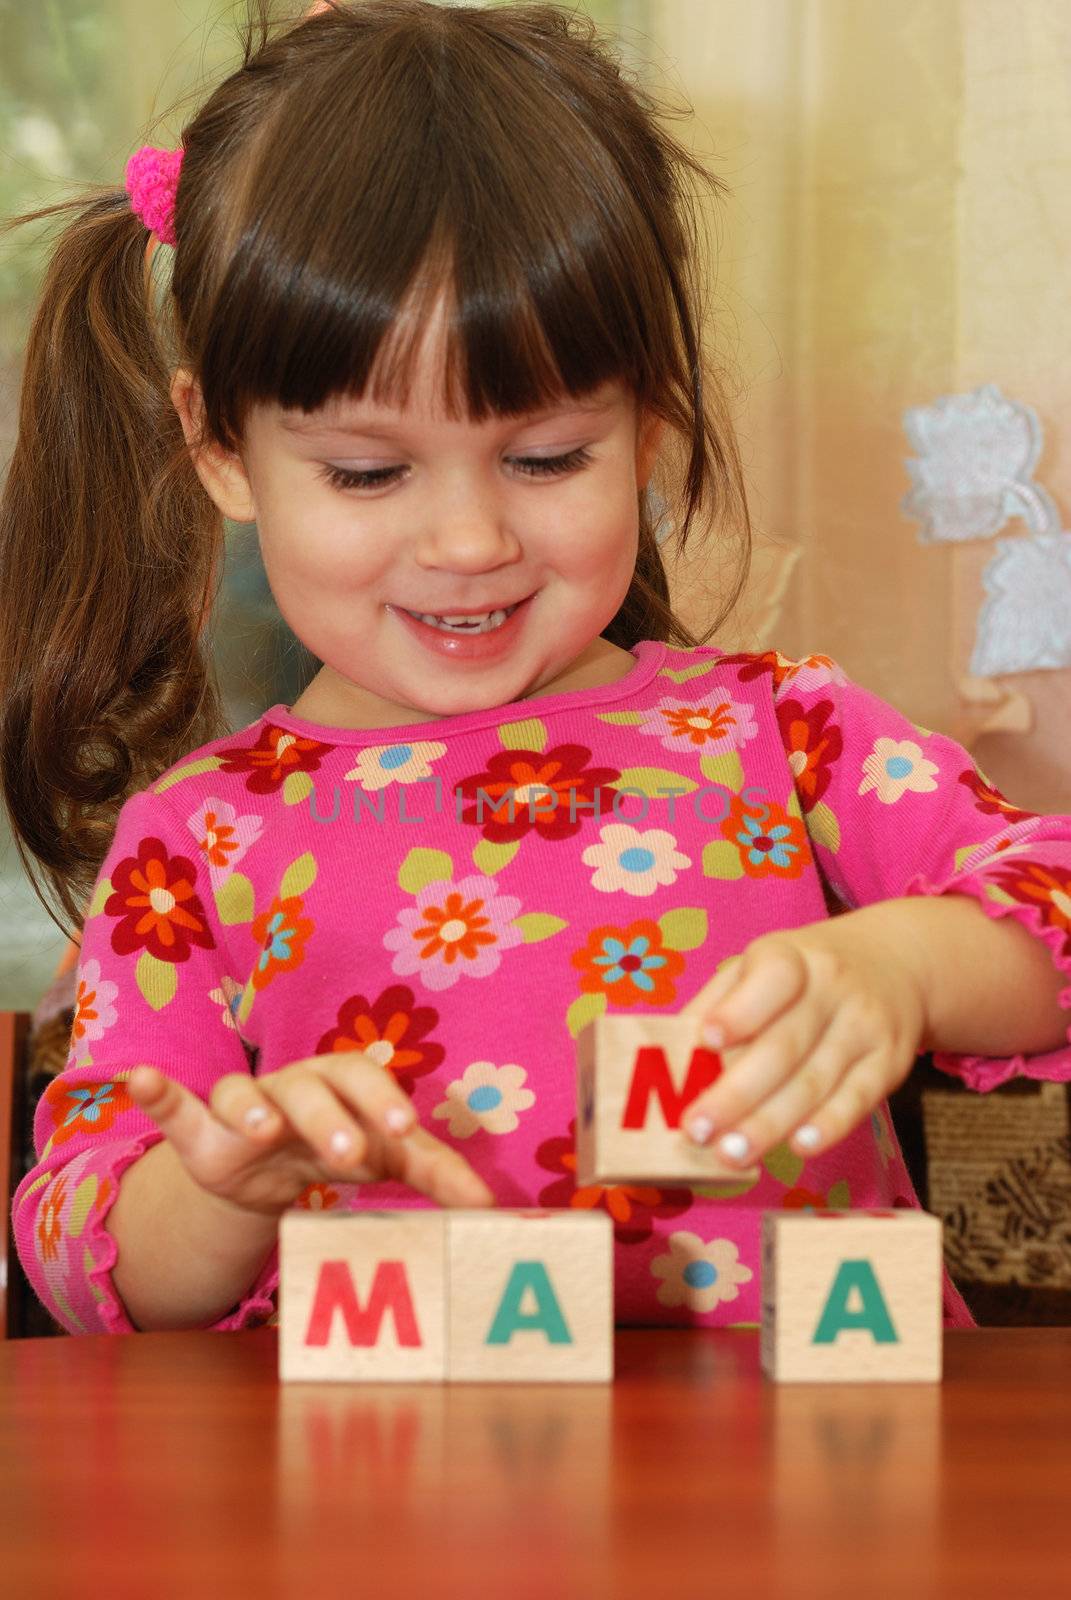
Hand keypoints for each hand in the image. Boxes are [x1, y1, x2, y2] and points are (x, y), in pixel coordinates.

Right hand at [126, 1052, 494, 1216]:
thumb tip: (492, 1206)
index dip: (383, 1103)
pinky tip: (140, 1078)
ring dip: (251, 1109)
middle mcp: (292, 1084)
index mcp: (343, 1081)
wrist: (270, 1171)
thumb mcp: (386, 1157)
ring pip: (242, 1094)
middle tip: (348, 1157)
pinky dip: (157, 1091)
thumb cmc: (339, 1147)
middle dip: (328, 1119)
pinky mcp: (198, 1131)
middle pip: (308, 1089)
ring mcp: (242, 1104)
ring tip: (260, 1131)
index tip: (405, 1131)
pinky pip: (175, 1104)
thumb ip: (435, 1173)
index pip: (366, 1081)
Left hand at [676, 910, 928, 1165]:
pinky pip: (858, 1099)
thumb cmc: (805, 973)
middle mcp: (832, 988)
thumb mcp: (761, 965)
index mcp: (791, 957)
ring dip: (770, 1124)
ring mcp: (865, 1026)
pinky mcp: (889, 1062)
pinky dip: (827, 1126)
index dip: (739, 1011)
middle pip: (784, 1046)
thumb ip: (718, 1003)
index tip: (706, 1040)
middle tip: (698, 1130)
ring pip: (814, 1081)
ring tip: (730, 1155)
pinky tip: (797, 1147)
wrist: (896, 962)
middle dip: (737, 1093)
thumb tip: (670, 1052)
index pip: (770, 979)